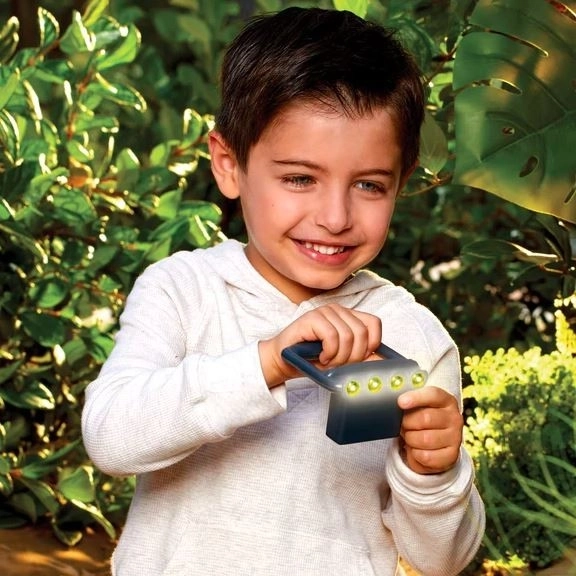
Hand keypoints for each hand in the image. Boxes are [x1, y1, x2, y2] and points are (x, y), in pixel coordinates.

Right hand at [259, 304, 381, 387]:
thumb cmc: (312, 360)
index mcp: (348, 317)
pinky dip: (329, 353)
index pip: (374, 324)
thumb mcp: (343, 360)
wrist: (284, 360)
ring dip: (339, 357)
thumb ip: (362, 357)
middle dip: (354, 356)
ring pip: (348, 336)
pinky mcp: (312, 317)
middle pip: (362, 332)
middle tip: (339, 364)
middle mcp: (338, 310)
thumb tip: (383, 360)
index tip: (359, 359)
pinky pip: (332, 336)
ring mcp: (325, 312)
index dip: (372, 345)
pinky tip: (321, 357)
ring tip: (328, 361)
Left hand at [397, 386, 462, 473]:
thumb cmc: (421, 419)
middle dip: (407, 422)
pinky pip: (426, 456)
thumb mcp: (417, 406)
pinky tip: (416, 449)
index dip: (416, 398)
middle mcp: (454, 418)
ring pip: (424, 439)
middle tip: (403, 424)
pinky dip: (415, 454)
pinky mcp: (452, 456)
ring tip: (410, 437)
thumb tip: (397, 403)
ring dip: (410, 439)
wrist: (435, 444)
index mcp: (446, 400)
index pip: (433, 395)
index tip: (401, 402)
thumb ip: (409, 402)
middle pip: (425, 418)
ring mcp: (455, 437)